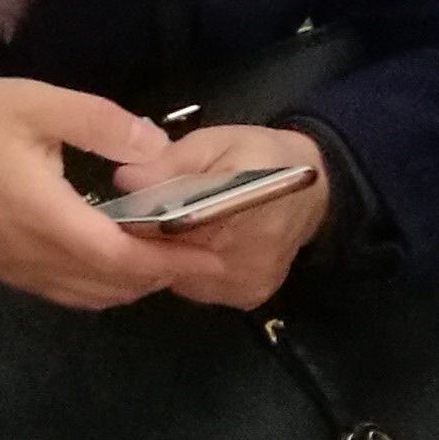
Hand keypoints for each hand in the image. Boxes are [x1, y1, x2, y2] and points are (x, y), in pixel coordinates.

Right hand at [0, 80, 184, 310]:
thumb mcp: (36, 104)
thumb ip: (101, 124)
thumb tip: (157, 145)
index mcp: (50, 219)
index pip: (125, 258)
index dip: (173, 261)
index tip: (214, 255)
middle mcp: (39, 258)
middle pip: (116, 286)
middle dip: (165, 274)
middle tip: (207, 251)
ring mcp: (22, 272)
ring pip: (95, 296)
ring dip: (136, 282)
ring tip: (172, 254)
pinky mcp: (10, 273)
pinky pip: (71, 293)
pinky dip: (106, 285)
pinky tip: (122, 259)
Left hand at [110, 121, 330, 310]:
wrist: (315, 189)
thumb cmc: (262, 157)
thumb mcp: (217, 142)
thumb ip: (171, 162)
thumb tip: (126, 179)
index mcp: (245, 205)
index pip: (176, 226)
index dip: (142, 220)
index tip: (123, 210)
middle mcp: (250, 256)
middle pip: (174, 258)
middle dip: (151, 239)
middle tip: (141, 216)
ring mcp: (249, 283)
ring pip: (180, 277)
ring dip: (168, 257)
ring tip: (170, 229)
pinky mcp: (249, 297)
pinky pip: (197, 287)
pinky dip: (187, 269)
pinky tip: (194, 247)